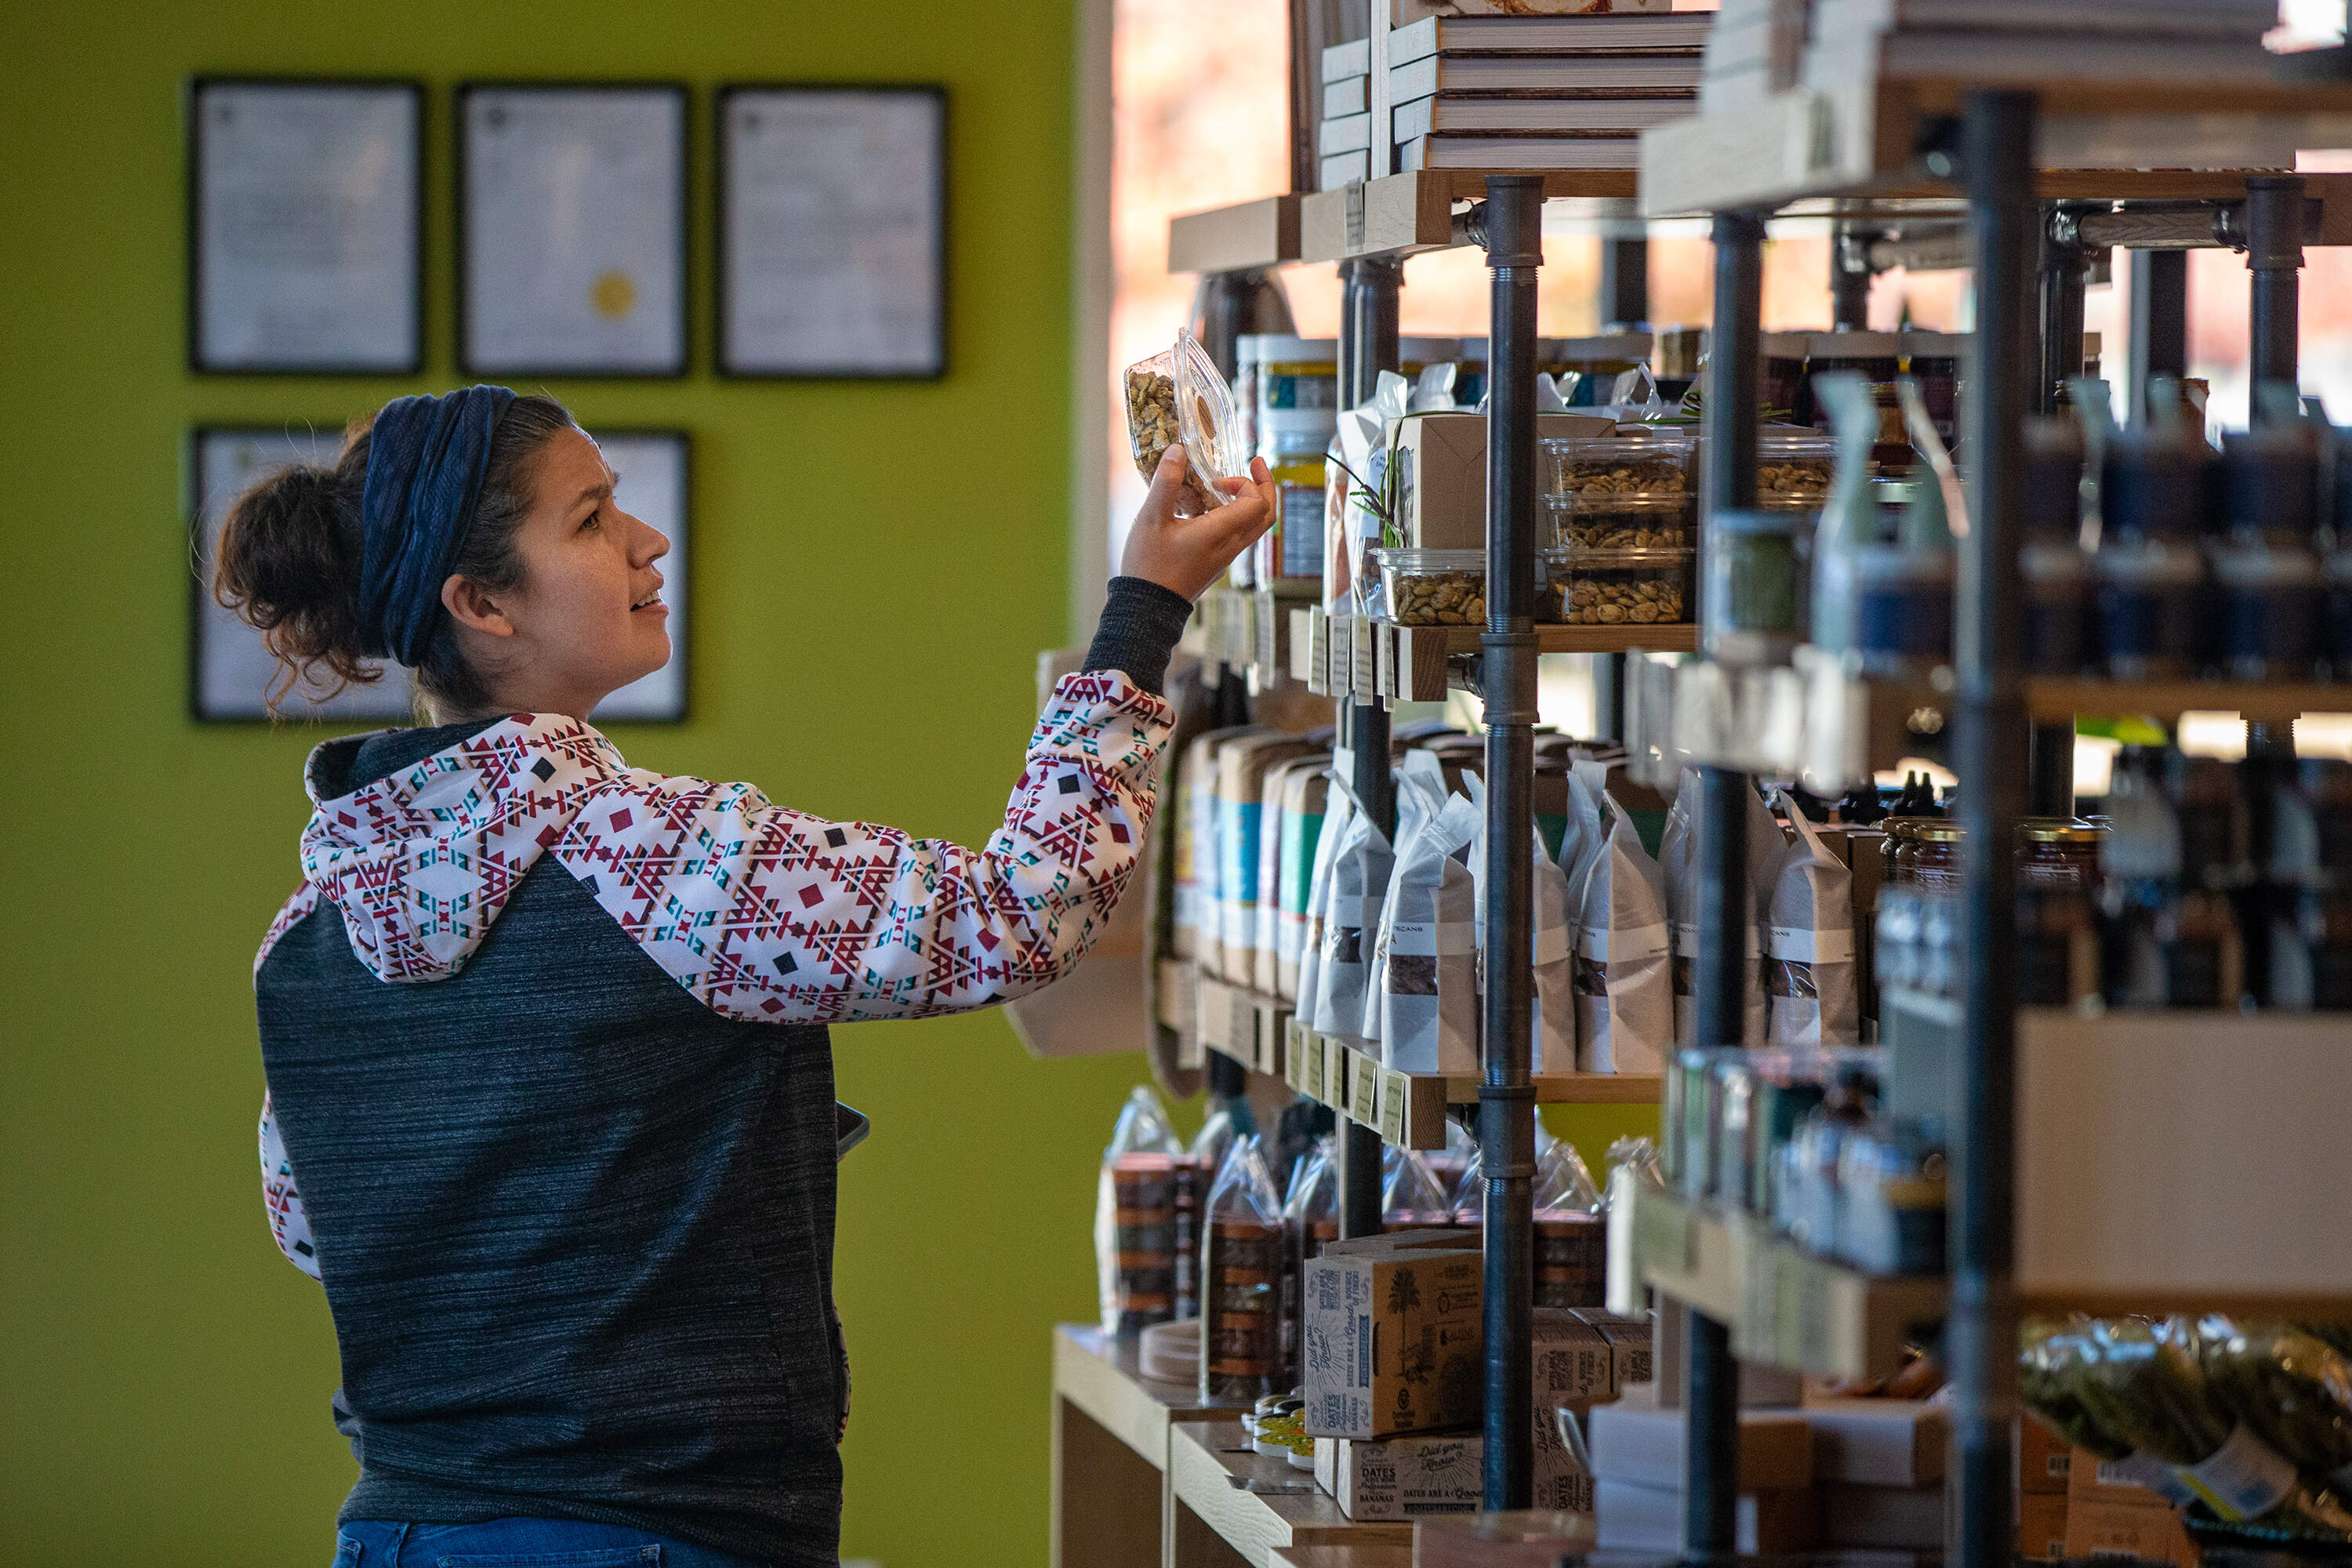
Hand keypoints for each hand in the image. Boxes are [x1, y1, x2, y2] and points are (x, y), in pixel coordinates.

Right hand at [1120, 445, 1277, 601]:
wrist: (1147, 609)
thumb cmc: (1148, 566)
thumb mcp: (1151, 518)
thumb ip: (1165, 482)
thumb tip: (1177, 451)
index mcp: (1219, 534)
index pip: (1257, 503)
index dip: (1246, 483)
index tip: (1218, 479)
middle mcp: (1230, 547)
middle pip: (1267, 515)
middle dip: (1265, 486)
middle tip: (1256, 463)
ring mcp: (1225, 559)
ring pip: (1254, 527)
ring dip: (1251, 501)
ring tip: (1231, 484)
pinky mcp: (1216, 565)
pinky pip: (1237, 537)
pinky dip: (1235, 517)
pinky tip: (1209, 509)